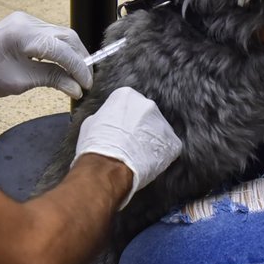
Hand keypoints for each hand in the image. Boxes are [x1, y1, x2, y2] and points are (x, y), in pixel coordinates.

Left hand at [0, 12, 92, 98]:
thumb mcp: (21, 82)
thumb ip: (52, 80)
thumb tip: (75, 87)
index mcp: (23, 35)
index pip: (62, 49)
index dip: (78, 67)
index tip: (86, 84)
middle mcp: (27, 22)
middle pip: (67, 37)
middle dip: (80, 58)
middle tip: (86, 80)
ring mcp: (26, 20)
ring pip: (61, 34)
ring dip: (72, 53)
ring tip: (78, 74)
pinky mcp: (25, 23)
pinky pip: (51, 33)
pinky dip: (61, 48)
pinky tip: (64, 63)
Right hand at [74, 87, 182, 207]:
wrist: (107, 168)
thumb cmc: (96, 147)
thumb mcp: (91, 123)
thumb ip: (105, 116)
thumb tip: (107, 121)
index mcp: (126, 95)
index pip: (128, 103)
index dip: (123, 118)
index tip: (120, 129)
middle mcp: (148, 104)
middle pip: (146, 114)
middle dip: (139, 128)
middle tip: (130, 143)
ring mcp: (162, 123)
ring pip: (158, 131)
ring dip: (150, 141)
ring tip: (138, 155)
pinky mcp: (173, 143)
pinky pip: (168, 148)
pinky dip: (161, 155)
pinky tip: (148, 163)